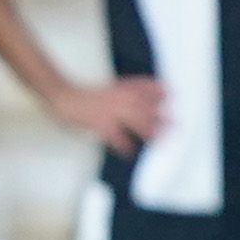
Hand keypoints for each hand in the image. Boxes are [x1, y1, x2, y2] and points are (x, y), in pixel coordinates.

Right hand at [42, 77, 164, 154]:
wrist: (63, 94)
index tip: (172, 94)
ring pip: (136, 122)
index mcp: (121, 88)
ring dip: (150, 131)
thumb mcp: (108, 89)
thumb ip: (125, 91)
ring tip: (161, 141)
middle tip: (177, 126)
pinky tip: (129, 152)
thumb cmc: (85, 94)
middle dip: (162, 117)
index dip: (159, 91)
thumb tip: (141, 99)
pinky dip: (124, 146)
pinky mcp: (101, 123)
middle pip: (146, 107)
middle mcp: (119, 98)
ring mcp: (111, 111)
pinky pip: (116, 137)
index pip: (144, 86)